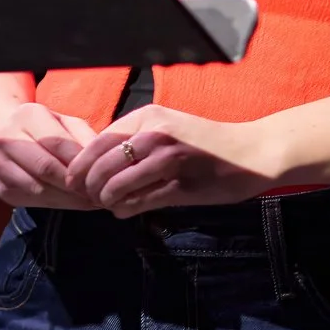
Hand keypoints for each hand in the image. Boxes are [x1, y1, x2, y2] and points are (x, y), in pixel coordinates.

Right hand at [0, 102, 101, 208]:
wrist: (7, 138)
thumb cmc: (46, 129)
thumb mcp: (68, 124)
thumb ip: (86, 139)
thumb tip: (104, 164)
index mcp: (27, 115)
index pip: (58, 143)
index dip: (81, 163)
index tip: (102, 176)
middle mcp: (6, 137)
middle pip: (46, 168)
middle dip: (75, 184)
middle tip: (98, 194)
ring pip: (38, 188)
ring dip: (68, 198)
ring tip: (90, 201)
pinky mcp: (0, 187)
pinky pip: (32, 200)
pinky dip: (56, 204)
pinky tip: (72, 202)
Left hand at [63, 106, 283, 217]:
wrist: (254, 152)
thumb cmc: (209, 144)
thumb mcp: (169, 130)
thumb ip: (136, 142)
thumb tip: (97, 166)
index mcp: (149, 117)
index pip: (97, 142)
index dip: (80, 166)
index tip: (75, 182)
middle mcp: (155, 133)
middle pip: (101, 165)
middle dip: (89, 187)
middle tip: (90, 199)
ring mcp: (168, 158)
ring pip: (116, 185)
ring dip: (106, 200)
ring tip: (109, 205)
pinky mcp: (181, 184)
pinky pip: (140, 202)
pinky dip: (125, 209)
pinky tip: (123, 212)